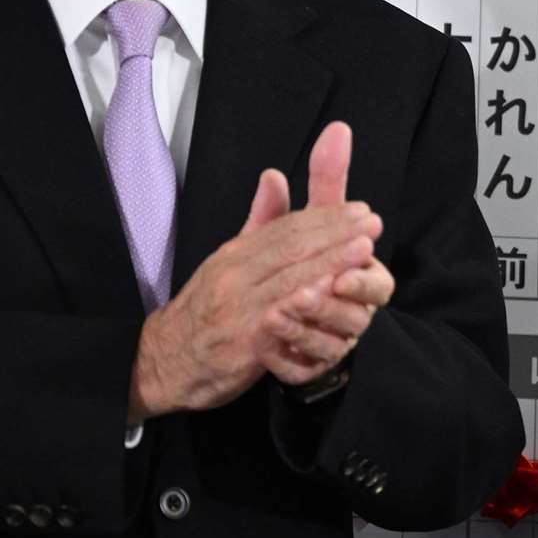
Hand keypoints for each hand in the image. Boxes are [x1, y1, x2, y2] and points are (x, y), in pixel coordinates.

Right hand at [128, 123, 393, 418]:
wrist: (166, 361)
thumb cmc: (207, 309)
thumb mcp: (229, 260)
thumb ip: (260, 222)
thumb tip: (276, 176)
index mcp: (234, 254)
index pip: (285, 228)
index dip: (325, 218)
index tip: (359, 208)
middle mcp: (234, 276)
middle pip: (290, 249)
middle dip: (335, 233)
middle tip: (371, 221)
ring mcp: (237, 309)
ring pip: (287, 280)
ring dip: (328, 263)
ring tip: (363, 249)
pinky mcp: (243, 344)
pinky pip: (278, 322)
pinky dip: (305, 307)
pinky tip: (331, 296)